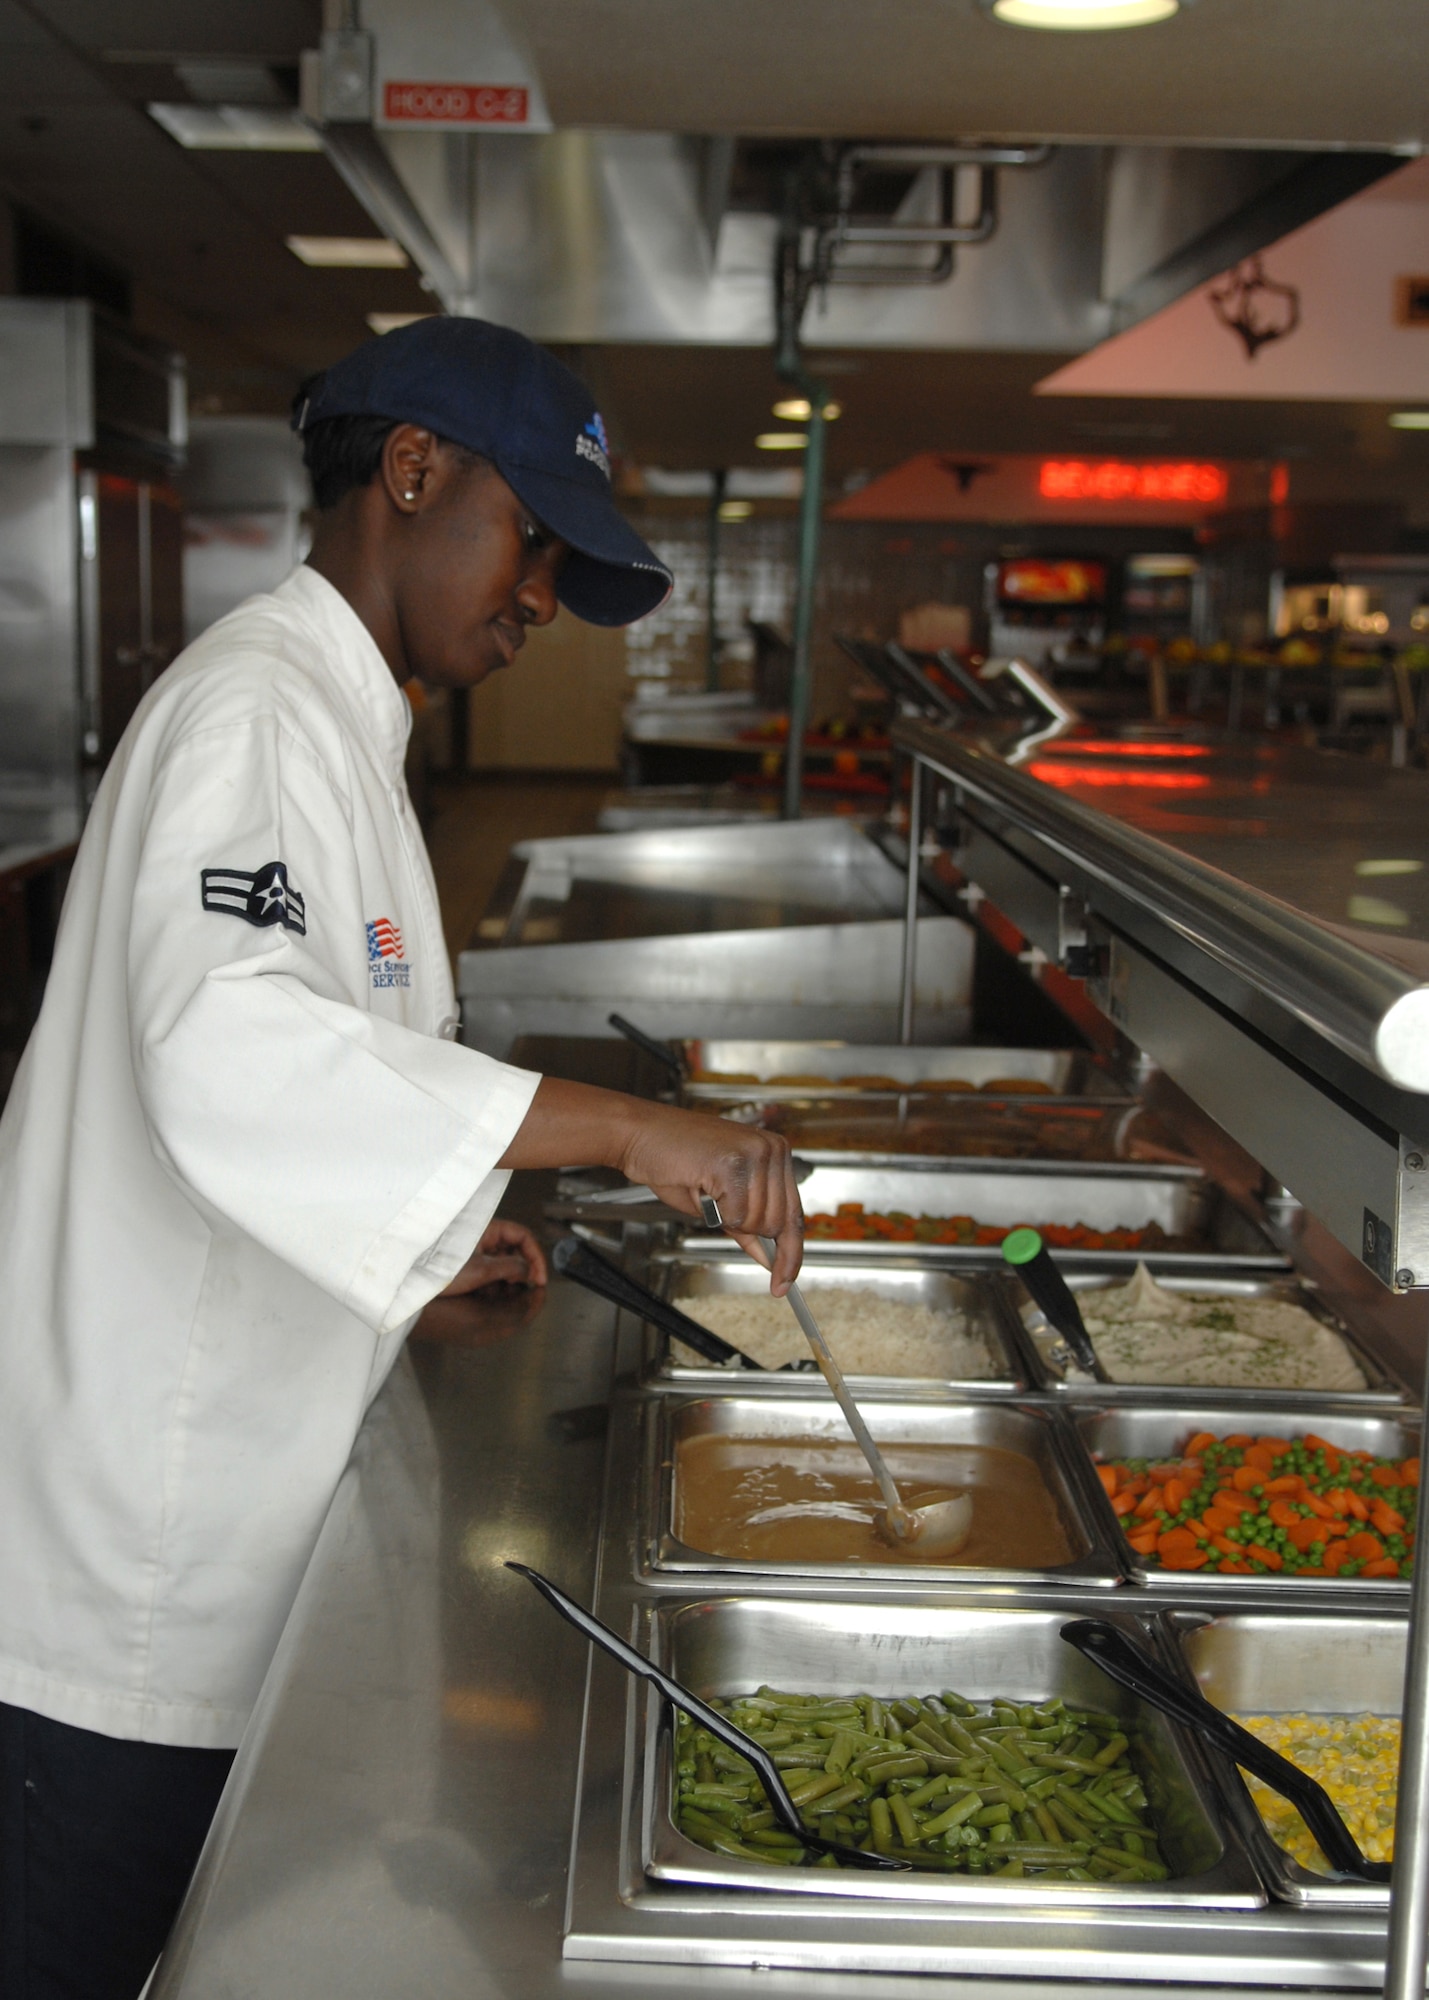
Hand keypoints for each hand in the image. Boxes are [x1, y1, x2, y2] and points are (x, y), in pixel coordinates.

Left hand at [440, 1218, 547, 1295]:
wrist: (415, 1280)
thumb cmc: (442, 1269)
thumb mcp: (481, 1270)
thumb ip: (510, 1268)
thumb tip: (529, 1270)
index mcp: (489, 1229)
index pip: (523, 1236)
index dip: (535, 1256)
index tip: (539, 1277)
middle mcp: (485, 1236)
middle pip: (516, 1248)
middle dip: (524, 1267)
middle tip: (529, 1286)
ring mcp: (477, 1248)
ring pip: (505, 1260)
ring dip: (511, 1276)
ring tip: (509, 1291)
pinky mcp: (470, 1261)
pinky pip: (492, 1268)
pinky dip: (497, 1280)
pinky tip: (494, 1292)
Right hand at [618, 1104, 802, 1293]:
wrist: (639, 1135)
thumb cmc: (673, 1157)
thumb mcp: (719, 1195)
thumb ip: (748, 1225)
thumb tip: (769, 1257)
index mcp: (775, 1152)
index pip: (794, 1213)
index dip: (790, 1253)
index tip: (784, 1282)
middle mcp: (771, 1150)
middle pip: (777, 1223)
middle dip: (744, 1229)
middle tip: (716, 1206)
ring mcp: (755, 1154)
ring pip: (756, 1222)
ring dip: (725, 1218)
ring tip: (705, 1189)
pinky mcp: (734, 1164)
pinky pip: (735, 1215)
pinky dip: (714, 1213)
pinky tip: (701, 1187)